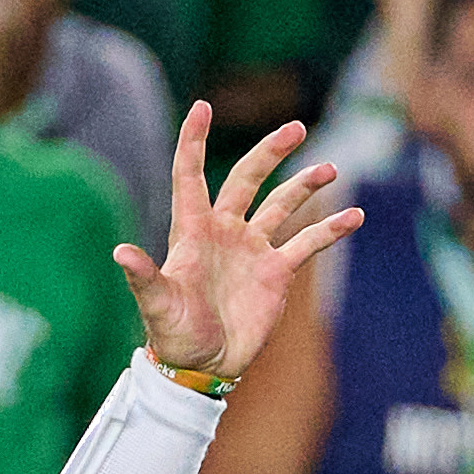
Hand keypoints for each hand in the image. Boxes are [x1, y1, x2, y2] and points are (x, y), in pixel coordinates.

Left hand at [115, 104, 362, 381]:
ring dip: (305, 184)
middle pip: (247, 179)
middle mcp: (224, 232)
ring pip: (281, 204)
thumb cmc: (173, 335)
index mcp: (192, 232)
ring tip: (330, 168)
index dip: (194, 142)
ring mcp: (252, 249)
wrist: (202, 366)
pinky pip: (307, 242)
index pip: (191, 176)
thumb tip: (120, 252)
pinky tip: (353, 217)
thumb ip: (144, 277)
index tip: (202, 107)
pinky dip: (330, 229)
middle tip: (295, 128)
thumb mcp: (157, 306)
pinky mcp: (276, 272)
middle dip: (270, 152)